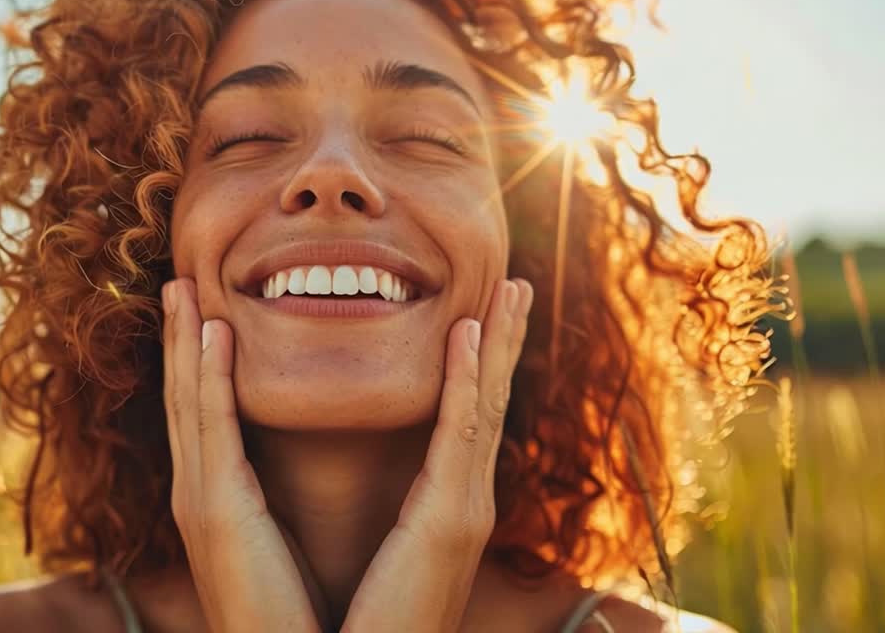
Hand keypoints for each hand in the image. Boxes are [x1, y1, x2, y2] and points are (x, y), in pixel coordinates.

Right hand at [162, 278, 327, 632]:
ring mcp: (200, 498)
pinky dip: (206, 375)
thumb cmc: (291, 616)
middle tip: (176, 282)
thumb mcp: (277, 548)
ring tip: (180, 287)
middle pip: (184, 396)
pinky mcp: (215, 510)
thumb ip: (271, 509)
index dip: (195, 361)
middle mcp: (200, 491)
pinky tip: (211, 331)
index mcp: (218, 499)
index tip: (198, 312)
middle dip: (177, 338)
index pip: (203, 413)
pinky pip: (210, 426)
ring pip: (188, 399)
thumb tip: (287, 485)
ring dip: (183, 339)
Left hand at [341, 278, 533, 632]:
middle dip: (504, 341)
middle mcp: (466, 501)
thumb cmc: (368, 625)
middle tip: (516, 285)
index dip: (482, 366)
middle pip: (489, 402)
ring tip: (511, 290)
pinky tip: (469, 333)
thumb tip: (392, 499)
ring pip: (485, 405)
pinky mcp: (448, 520)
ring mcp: (465, 509)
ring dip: (498, 343)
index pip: (470, 419)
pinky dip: (467, 380)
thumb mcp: (388, 560)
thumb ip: (400, 523)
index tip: (486, 315)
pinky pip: (460, 433)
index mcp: (448, 507)